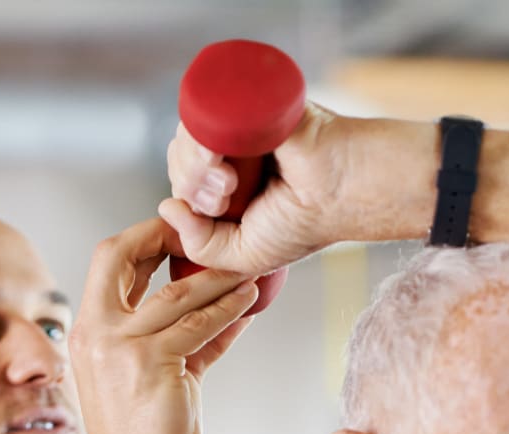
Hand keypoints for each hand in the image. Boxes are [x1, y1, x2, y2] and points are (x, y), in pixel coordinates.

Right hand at [69, 217, 257, 433]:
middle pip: (120, 254)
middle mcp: (97, 331)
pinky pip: (199, 325)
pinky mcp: (152, 362)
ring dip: (218, 278)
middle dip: (165, 234)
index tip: (180, 234)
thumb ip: (180, 337)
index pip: (108, 261)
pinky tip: (248, 303)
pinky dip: (228, 311)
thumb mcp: (153, 374)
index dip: (143, 238)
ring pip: (176, 293)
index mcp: (89, 330)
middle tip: (206, 235)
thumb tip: (223, 308)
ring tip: (248, 271)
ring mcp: (121, 346)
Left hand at [160, 104, 438, 274]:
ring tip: (230, 184)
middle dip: (190, 185)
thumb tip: (166, 207)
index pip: (183, 185)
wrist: (342, 191)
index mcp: (228, 187)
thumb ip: (202, 247)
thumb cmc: (304, 225)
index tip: (215, 215)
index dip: (186, 201)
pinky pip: (203, 113)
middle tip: (224, 199)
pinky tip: (221, 162)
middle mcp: (230, 153)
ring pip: (186, 136)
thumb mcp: (243, 257)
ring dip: (196, 169)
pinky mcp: (247, 102)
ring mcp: (237, 124)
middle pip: (179, 160)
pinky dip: (200, 141)